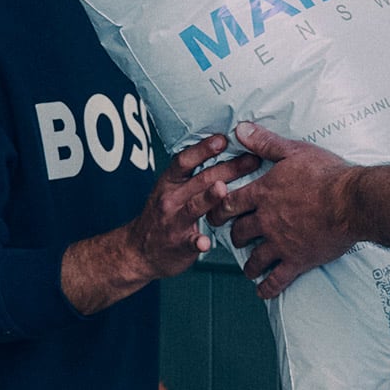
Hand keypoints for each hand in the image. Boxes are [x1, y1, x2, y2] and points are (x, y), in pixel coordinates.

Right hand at [61, 135, 259, 313]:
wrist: (138, 250)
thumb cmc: (162, 214)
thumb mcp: (171, 188)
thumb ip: (193, 173)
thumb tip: (225, 149)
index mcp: (170, 181)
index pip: (185, 160)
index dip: (203, 148)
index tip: (223, 139)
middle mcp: (171, 198)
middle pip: (200, 179)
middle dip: (228, 168)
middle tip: (251, 160)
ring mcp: (174, 221)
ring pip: (194, 207)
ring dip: (209, 198)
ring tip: (223, 190)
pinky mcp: (178, 244)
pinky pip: (189, 242)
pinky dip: (197, 242)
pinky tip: (206, 242)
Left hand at [207, 122, 358, 298]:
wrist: (351, 201)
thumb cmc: (326, 173)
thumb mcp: (293, 150)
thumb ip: (264, 142)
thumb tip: (240, 129)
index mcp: (264, 193)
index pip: (230, 203)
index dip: (219, 209)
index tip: (216, 213)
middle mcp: (267, 220)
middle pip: (239, 232)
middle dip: (234, 236)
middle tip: (235, 238)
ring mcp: (281, 243)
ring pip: (255, 259)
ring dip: (249, 265)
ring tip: (249, 267)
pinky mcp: (298, 260)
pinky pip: (277, 279)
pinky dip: (267, 287)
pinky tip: (264, 290)